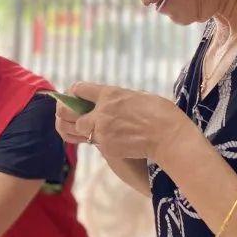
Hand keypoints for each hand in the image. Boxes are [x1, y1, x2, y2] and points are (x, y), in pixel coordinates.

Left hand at [54, 81, 195, 162]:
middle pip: (68, 111)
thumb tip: (110, 100)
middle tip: (70, 116)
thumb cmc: (160, 113)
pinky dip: (98, 141)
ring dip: (80, 129)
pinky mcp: (106, 147)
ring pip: (79, 130)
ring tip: (85, 129)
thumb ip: (119, 98)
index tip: (75, 97)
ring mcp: (102, 130)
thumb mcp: (137, 96)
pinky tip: (108, 139)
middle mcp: (101, 111)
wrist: (169, 137)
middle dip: (67, 113)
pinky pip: (95, 143)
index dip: (74, 93)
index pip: (78, 88)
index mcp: (109, 93)